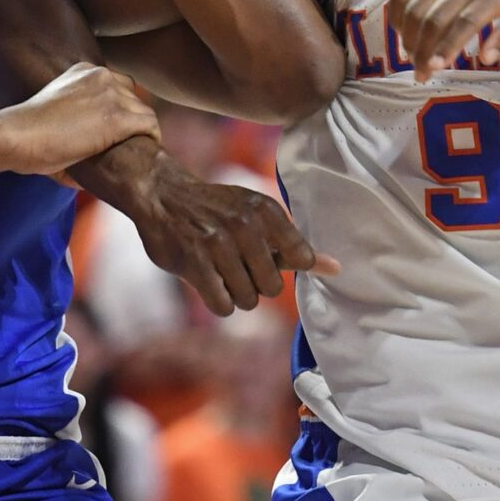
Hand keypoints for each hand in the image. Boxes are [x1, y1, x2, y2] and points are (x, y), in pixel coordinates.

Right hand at [0, 62, 159, 174]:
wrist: (16, 137)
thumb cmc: (26, 134)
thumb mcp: (55, 113)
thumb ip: (76, 121)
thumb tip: (84, 154)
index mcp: (84, 71)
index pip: (119, 85)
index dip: (121, 108)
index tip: (118, 128)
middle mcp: (100, 76)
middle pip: (134, 97)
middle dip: (133, 119)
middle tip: (129, 142)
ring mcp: (110, 95)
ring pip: (143, 111)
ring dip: (141, 131)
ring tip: (137, 150)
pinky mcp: (117, 117)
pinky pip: (149, 124)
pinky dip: (151, 137)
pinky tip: (147, 149)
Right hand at [122, 165, 341, 314]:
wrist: (163, 195)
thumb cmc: (218, 210)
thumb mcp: (258, 215)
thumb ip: (293, 245)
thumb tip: (336, 269)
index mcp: (266, 210)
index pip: (301, 257)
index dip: (282, 266)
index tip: (264, 257)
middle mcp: (244, 224)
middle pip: (273, 287)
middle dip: (256, 283)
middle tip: (238, 265)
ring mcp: (218, 244)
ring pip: (248, 300)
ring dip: (236, 293)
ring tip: (220, 270)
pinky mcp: (194, 263)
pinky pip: (224, 305)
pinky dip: (219, 301)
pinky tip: (209, 282)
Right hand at [388, 0, 499, 81]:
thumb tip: (487, 58)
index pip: (464, 21)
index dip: (446, 46)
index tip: (433, 68)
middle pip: (434, 18)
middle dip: (423, 51)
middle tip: (421, 74)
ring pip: (415, 6)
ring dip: (409, 37)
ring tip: (413, 58)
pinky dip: (397, 15)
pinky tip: (402, 32)